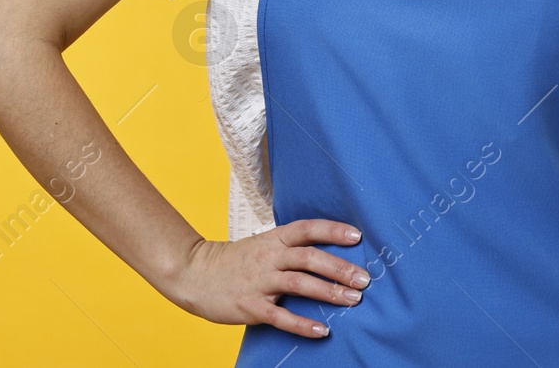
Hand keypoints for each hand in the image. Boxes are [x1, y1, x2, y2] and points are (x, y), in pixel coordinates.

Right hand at [162, 220, 371, 338]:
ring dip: (329, 292)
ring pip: (299, 284)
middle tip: (365, 279)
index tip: (358, 237)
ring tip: (353, 300)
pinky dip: (303, 325)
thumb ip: (290, 247)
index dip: (333, 230)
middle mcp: (269, 257)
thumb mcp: (263, 245)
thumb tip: (328, 252)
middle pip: (309, 257)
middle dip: (340, 268)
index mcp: (273, 239)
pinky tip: (322, 330)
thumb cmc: (236, 261)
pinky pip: (281, 316)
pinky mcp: (250, 306)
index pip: (307, 228)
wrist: (194, 274)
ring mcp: (259, 282)